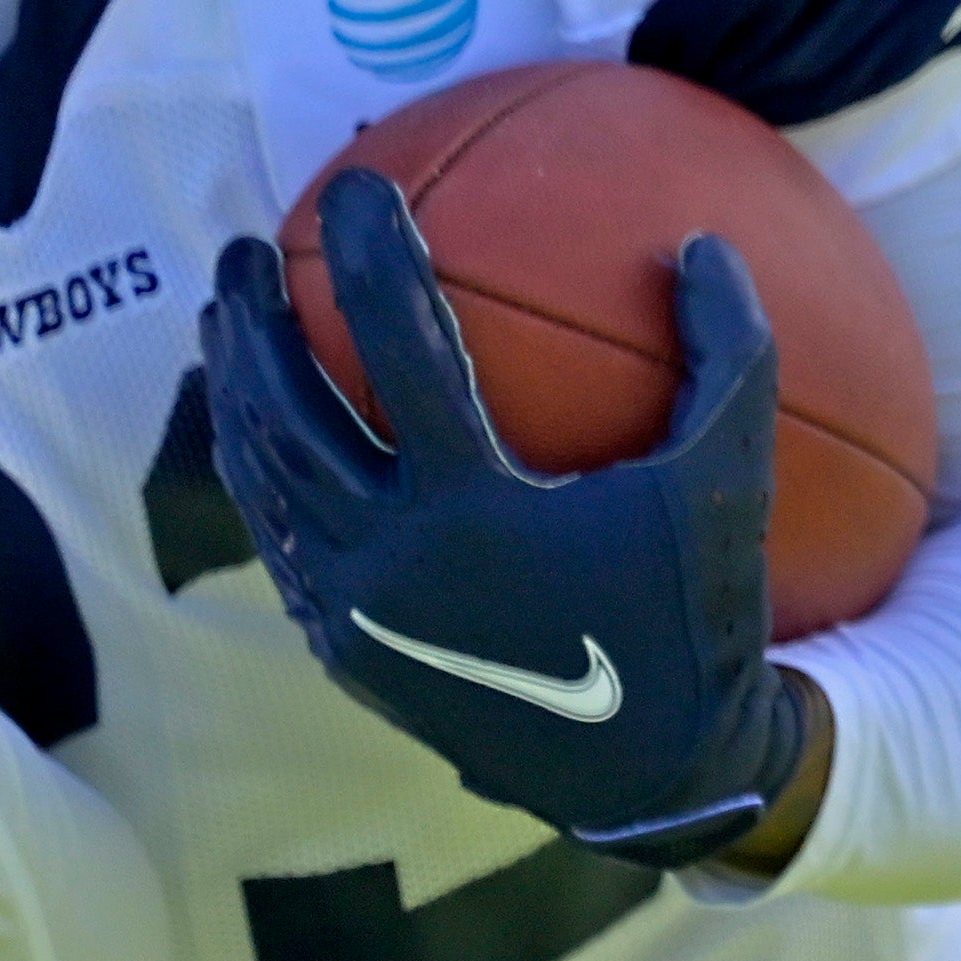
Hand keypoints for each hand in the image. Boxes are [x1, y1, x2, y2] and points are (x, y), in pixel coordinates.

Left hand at [203, 170, 801, 870]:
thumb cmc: (697, 614)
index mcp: (476, 510)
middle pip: (285, 411)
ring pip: (260, 475)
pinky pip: (276, 538)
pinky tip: (256, 418)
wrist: (651, 774)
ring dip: (233, 388)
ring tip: (227, 317)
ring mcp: (353, 609)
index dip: (373, 253)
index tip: (356, 185)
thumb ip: (730, 359)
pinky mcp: (340, 646)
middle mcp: (393, 561)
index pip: (401, 347)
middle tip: (246, 246)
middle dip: (253, 318)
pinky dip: (256, 468)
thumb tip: (706, 242)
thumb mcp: (732, 484)